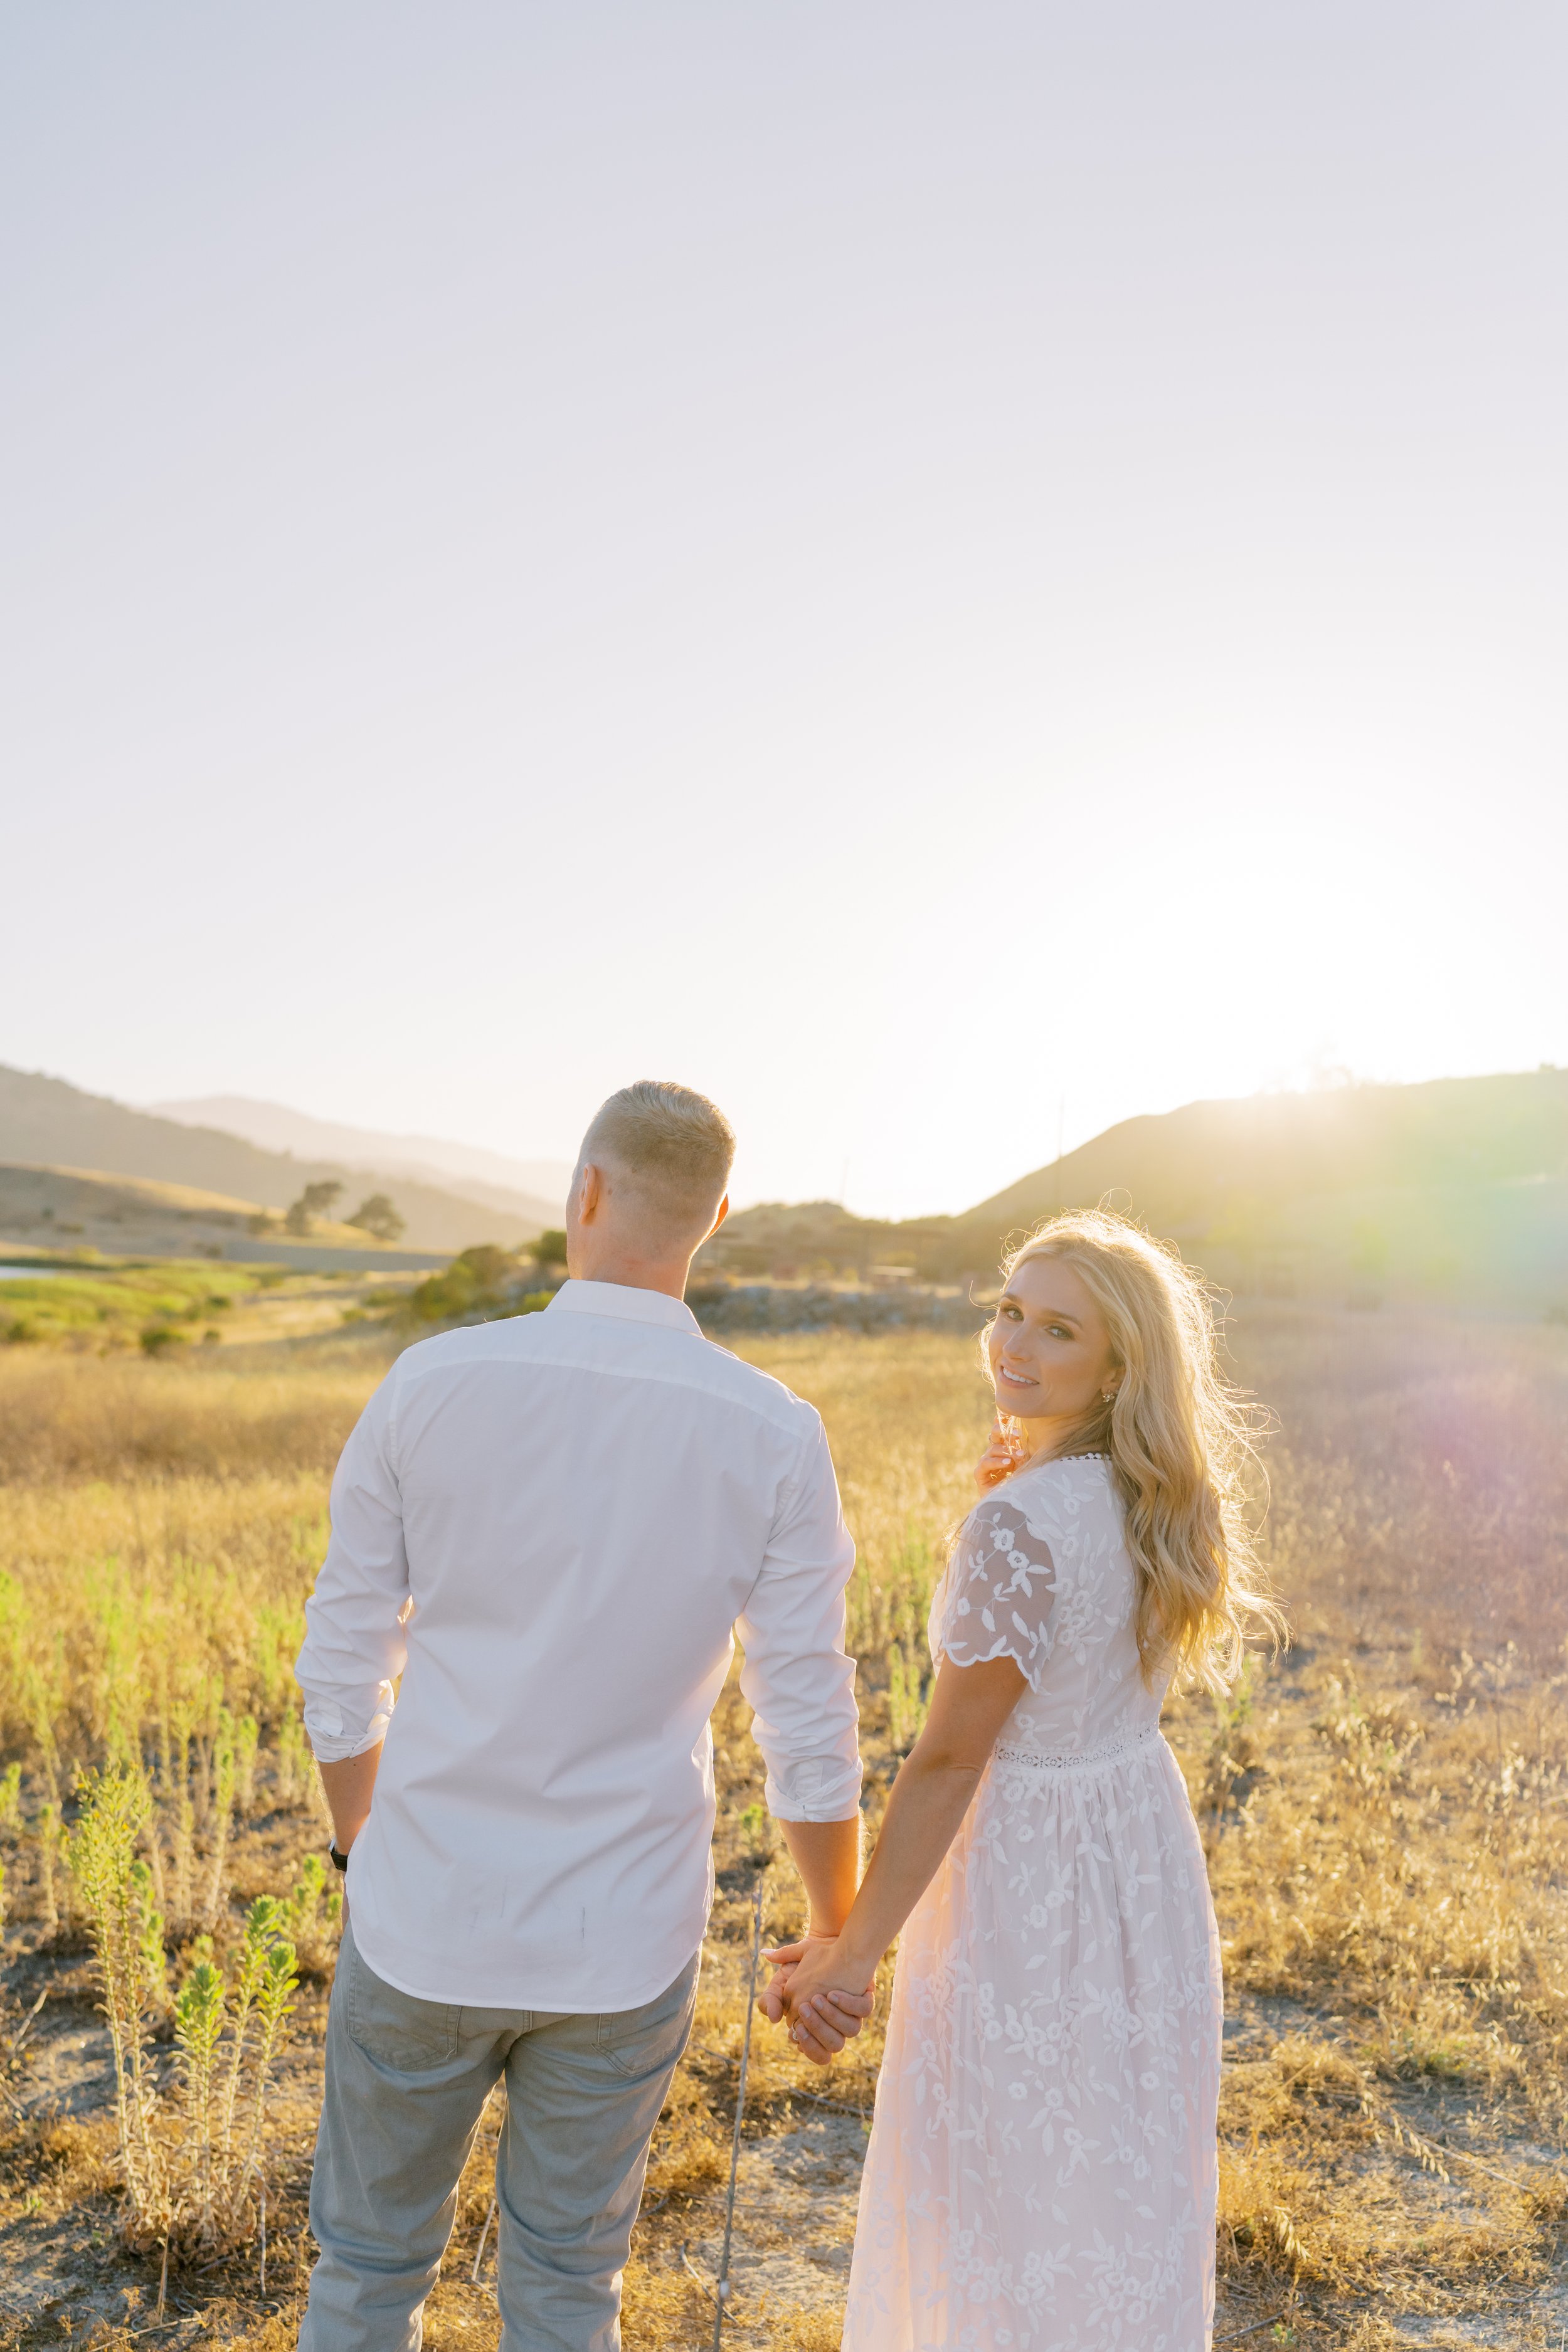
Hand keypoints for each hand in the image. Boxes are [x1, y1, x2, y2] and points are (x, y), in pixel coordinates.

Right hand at [759, 1937, 873, 2064]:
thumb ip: (771, 1998)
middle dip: (818, 2031)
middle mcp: (836, 2022)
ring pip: (851, 2030)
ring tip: (818, 1998)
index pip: (813, 2050)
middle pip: (833, 2046)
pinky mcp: (863, 1995)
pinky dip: (850, 2004)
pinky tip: (834, 1993)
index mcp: (815, 2025)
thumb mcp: (782, 1979)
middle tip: (804, 2009)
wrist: (824, 1942)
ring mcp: (851, 2011)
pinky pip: (864, 2009)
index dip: (806, 2043)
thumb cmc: (802, 1964)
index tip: (796, 2027)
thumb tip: (772, 2018)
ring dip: (833, 2017)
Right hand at [974, 1414, 1025, 1493]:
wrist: (1011, 1506)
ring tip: (1020, 1455)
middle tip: (1018, 1434)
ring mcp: (985, 1464)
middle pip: (994, 1436)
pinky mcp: (980, 1475)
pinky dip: (996, 1462)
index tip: (1009, 1414)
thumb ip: (1025, 1451)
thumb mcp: (1026, 1465)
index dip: (1003, 1421)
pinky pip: (985, 1464)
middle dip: (1003, 1432)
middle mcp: (993, 1454)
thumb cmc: (1022, 1484)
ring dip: (1006, 1451)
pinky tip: (1008, 1463)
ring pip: (992, 1449)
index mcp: (1004, 1448)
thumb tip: (1032, 1435)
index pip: (1001, 1431)